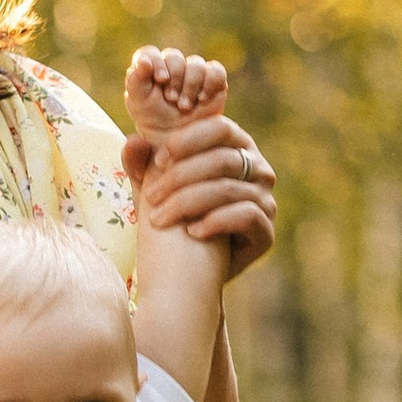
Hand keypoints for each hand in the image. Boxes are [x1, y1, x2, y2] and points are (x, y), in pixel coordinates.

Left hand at [121, 79, 275, 269]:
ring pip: (229, 189)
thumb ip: (142, 164)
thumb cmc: (172, 219)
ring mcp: (265, 201)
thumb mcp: (153, 189)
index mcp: (236, 148)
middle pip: (223, 159)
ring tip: (159, 219)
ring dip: (188, 203)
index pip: (221, 128)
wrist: (186, 273)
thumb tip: (134, 140)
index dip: (189, 140)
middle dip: (181, 177)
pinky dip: (215, 222)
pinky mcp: (266, 232)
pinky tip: (191, 232)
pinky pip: (246, 216)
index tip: (159, 161)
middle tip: (151, 197)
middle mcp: (258, 170)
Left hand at [123, 44, 226, 140]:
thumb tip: (143, 62)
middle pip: (174, 57)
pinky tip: (202, 99)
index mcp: (150, 69)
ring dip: (191, 85)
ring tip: (185, 107)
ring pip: (195, 63)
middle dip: (174, 79)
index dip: (156, 62)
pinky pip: (216, 71)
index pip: (150, 53)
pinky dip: (210, 84)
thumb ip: (135, 81)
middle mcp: (172, 67)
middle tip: (172, 100)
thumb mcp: (139, 103)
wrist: (179, 142)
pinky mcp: (213, 80)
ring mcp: (194, 72)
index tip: (161, 80)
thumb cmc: (154, 121)